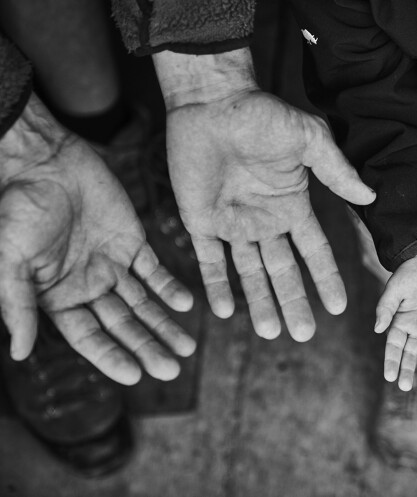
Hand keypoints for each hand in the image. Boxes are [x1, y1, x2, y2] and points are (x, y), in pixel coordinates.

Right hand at [0, 95, 194, 384]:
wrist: (45, 162)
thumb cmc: (18, 210)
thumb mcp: (11, 260)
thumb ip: (19, 304)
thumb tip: (19, 352)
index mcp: (58, 298)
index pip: (90, 338)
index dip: (112, 357)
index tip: (137, 376)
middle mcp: (88, 288)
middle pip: (123, 326)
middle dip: (146, 347)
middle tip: (172, 370)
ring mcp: (112, 265)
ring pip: (144, 304)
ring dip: (165, 325)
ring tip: (188, 347)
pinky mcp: (132, 242)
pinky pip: (155, 271)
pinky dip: (170, 287)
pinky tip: (186, 303)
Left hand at [154, 49, 374, 341]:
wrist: (210, 102)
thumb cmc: (260, 114)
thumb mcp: (307, 139)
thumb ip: (335, 170)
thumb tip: (369, 195)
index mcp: (292, 205)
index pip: (314, 251)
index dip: (327, 279)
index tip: (340, 308)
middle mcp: (265, 220)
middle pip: (283, 272)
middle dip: (294, 303)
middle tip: (304, 335)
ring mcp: (232, 224)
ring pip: (249, 273)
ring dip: (259, 302)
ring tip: (271, 332)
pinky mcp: (200, 220)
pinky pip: (209, 260)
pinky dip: (216, 285)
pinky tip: (224, 311)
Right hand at [374, 243, 416, 390]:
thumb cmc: (412, 270)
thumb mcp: (396, 289)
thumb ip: (387, 309)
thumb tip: (376, 329)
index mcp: (400, 320)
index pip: (394, 346)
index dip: (392, 361)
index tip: (389, 377)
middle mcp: (416, 326)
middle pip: (411, 353)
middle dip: (408, 369)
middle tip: (406, 387)